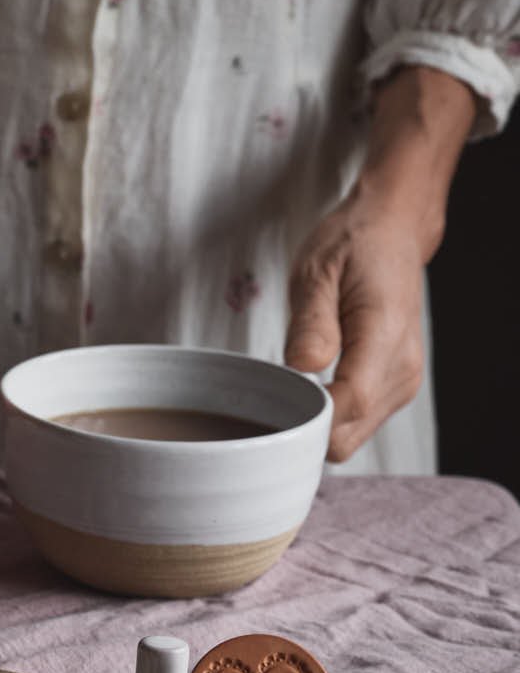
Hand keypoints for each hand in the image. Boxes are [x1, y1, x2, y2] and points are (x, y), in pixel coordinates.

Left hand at [284, 192, 424, 461]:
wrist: (391, 232)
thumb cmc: (352, 247)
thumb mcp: (317, 272)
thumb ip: (311, 323)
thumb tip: (304, 365)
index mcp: (385, 337)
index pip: (349, 404)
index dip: (305, 418)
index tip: (268, 406)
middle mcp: (403, 371)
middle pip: (346, 437)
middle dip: (304, 429)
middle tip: (272, 395)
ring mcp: (403, 384)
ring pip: (349, 439)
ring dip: (315, 425)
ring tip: (293, 384)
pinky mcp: (394, 390)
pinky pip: (355, 425)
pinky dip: (328, 418)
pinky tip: (311, 387)